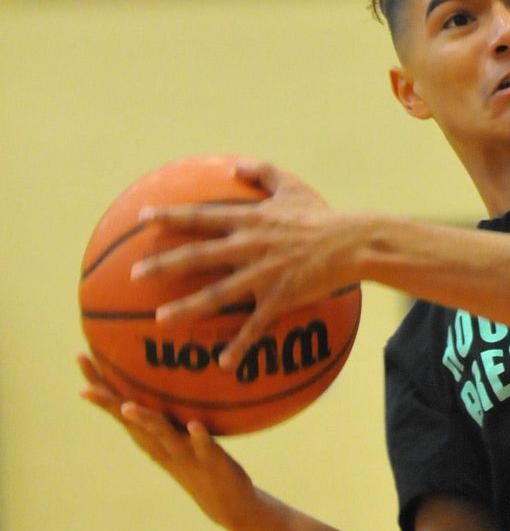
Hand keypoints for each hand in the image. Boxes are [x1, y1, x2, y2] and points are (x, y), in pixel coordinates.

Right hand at [79, 354, 255, 529]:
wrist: (227, 504)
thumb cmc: (199, 460)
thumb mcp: (177, 433)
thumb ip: (164, 409)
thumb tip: (157, 374)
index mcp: (151, 437)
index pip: (119, 407)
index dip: (100, 385)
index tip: (81, 357)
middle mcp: (161, 446)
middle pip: (130, 421)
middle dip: (108, 401)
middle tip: (85, 384)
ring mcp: (185, 455)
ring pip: (162, 435)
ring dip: (144, 421)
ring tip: (127, 407)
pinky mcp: (212, 463)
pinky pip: (204, 448)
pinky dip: (198, 437)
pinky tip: (195, 425)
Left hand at [130, 160, 365, 367]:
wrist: (353, 243)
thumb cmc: (322, 215)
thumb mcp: (291, 186)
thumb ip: (261, 173)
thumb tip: (235, 165)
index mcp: (249, 219)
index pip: (201, 216)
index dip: (170, 216)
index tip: (142, 218)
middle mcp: (249, 246)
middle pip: (198, 256)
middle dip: (163, 264)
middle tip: (134, 273)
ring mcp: (263, 274)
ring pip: (218, 294)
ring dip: (187, 307)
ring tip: (161, 319)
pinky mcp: (280, 298)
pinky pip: (255, 326)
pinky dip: (240, 346)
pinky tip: (224, 364)